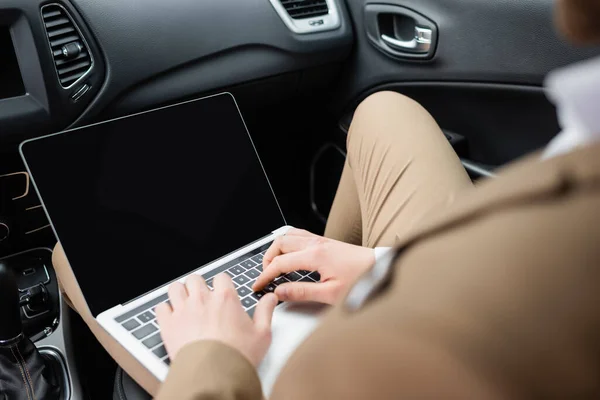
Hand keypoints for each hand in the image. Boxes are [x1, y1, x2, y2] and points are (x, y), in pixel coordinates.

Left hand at [155, 273, 277, 365]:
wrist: (213, 375)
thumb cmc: (237, 356)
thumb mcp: (262, 334)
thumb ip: (266, 311)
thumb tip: (270, 298)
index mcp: (225, 298)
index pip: (221, 277)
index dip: (222, 284)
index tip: (223, 293)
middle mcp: (202, 299)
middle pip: (195, 279)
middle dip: (198, 286)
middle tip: (203, 298)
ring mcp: (183, 310)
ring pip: (175, 288)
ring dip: (180, 293)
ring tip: (185, 303)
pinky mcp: (168, 324)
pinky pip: (160, 307)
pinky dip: (165, 310)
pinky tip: (172, 317)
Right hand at [252, 229, 374, 304]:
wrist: (381, 269)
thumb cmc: (361, 281)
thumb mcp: (330, 294)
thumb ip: (302, 292)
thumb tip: (280, 293)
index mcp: (315, 256)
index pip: (279, 263)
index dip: (265, 275)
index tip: (258, 286)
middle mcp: (316, 244)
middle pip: (280, 243)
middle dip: (267, 259)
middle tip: (265, 275)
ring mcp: (321, 240)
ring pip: (289, 235)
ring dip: (277, 248)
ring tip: (274, 264)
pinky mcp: (326, 241)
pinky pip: (300, 234)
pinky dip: (288, 242)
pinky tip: (289, 252)